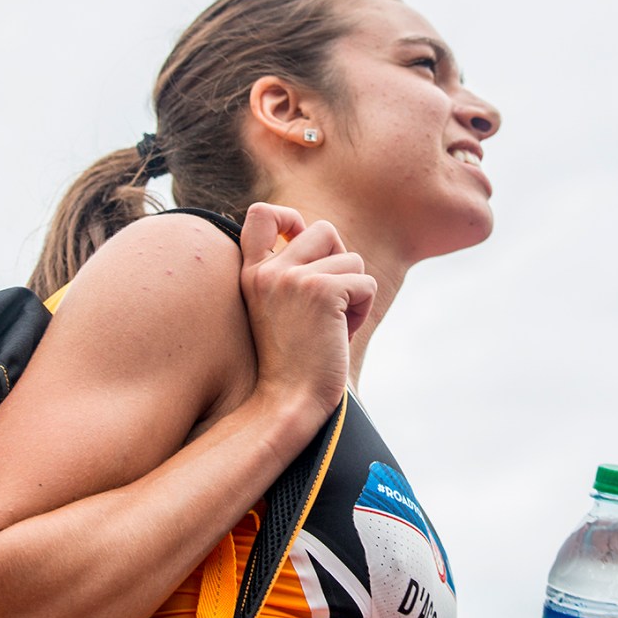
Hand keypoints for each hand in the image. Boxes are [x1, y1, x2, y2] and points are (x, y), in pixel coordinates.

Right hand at [240, 203, 375, 429]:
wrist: (287, 404)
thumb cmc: (292, 363)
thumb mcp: (278, 310)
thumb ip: (292, 273)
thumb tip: (324, 237)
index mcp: (252, 273)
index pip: (261, 213)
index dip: (290, 217)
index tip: (299, 239)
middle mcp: (269, 270)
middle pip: (324, 230)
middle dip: (340, 263)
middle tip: (332, 302)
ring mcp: (294, 278)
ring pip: (352, 259)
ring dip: (354, 293)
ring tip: (333, 327)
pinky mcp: (322, 291)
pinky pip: (365, 284)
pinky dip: (362, 310)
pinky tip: (341, 336)